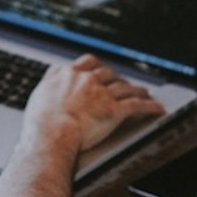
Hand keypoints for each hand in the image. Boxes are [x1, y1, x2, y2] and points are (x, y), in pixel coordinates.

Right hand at [23, 54, 163, 152]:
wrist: (51, 134)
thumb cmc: (41, 121)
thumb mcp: (39, 94)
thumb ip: (49, 81)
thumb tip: (52, 76)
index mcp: (69, 74)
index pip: (88, 62)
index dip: (97, 66)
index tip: (101, 69)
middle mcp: (87, 80)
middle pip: (108, 73)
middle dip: (118, 78)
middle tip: (123, 82)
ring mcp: (102, 94)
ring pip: (124, 87)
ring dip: (136, 89)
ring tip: (143, 92)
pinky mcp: (114, 110)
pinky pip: (136, 105)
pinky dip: (149, 106)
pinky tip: (156, 107)